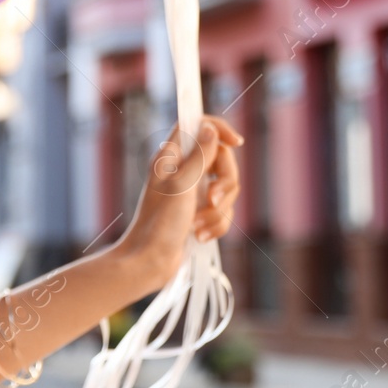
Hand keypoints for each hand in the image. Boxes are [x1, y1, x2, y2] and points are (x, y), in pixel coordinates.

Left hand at [116, 114, 242, 290]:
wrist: (150, 261)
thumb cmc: (159, 223)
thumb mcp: (181, 186)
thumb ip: (199, 156)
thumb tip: (209, 128)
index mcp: (172, 157)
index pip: (198, 126)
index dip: (219, 129)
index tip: (236, 143)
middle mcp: (183, 171)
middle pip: (222, 161)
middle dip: (224, 184)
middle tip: (212, 201)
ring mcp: (193, 192)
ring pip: (226, 189)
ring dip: (218, 211)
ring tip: (198, 226)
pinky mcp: (200, 212)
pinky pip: (223, 211)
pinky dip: (216, 224)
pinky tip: (199, 236)